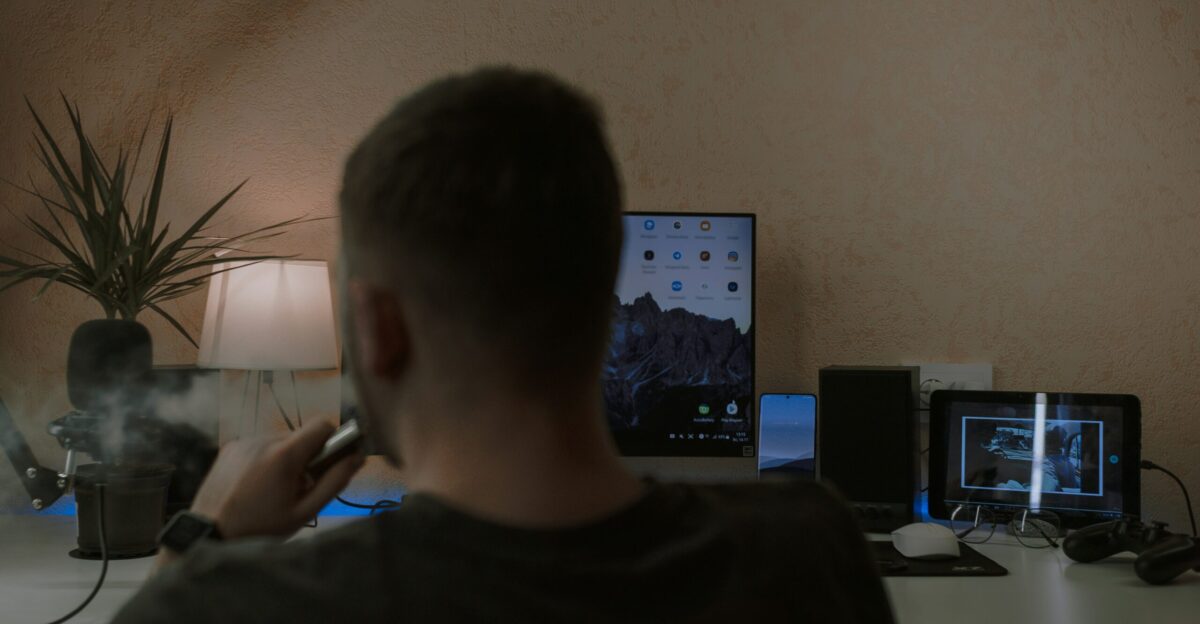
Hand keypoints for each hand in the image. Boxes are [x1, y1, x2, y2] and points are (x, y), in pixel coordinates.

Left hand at [189, 421, 363, 539]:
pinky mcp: (230, 448)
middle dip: (307, 457)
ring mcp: (243, 442)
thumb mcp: (304, 512)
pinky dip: (265, 460)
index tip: (329, 461)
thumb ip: (335, 482)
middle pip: (301, 436)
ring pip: (280, 442)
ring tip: (273, 489)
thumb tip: (358, 457)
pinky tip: (256, 485)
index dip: (332, 439)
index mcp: (284, 455)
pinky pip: (259, 446)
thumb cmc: (260, 527)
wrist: (209, 534)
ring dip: (285, 459)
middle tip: (299, 486)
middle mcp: (263, 440)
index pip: (322, 424)